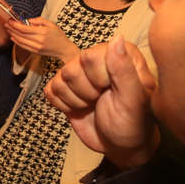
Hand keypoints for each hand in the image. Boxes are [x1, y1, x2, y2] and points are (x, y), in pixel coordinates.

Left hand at [6, 17, 79, 62]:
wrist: (63, 50)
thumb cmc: (58, 36)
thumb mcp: (52, 24)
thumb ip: (40, 20)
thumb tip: (29, 20)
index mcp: (42, 32)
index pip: (25, 28)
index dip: (15, 25)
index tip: (10, 21)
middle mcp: (38, 40)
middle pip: (21, 34)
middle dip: (12, 28)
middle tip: (6, 24)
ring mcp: (36, 47)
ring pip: (20, 41)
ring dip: (13, 34)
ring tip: (8, 29)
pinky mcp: (35, 52)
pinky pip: (23, 46)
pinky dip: (16, 42)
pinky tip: (13, 37)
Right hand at [44, 36, 159, 170]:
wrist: (120, 145)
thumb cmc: (134, 123)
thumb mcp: (134, 100)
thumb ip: (124, 70)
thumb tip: (117, 38)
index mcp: (120, 54)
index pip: (90, 56)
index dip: (98, 79)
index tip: (112, 90)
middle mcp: (98, 58)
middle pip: (71, 68)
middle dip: (86, 92)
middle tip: (102, 99)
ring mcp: (79, 72)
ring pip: (60, 79)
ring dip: (76, 100)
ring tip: (93, 104)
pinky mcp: (64, 87)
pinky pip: (50, 91)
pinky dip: (63, 106)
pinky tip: (80, 108)